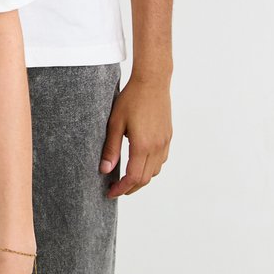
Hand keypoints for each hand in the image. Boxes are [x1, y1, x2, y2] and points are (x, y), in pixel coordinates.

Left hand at [99, 75, 171, 197]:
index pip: (133, 177)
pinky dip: (150, 168)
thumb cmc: (131, 99)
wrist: (152, 82)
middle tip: (115, 189)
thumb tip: (105, 170)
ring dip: (141, 179)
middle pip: (145, 178)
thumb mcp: (115, 123)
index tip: (110, 192)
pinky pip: (161, 160)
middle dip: (130, 188)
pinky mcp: (168, 136)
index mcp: (143, 145)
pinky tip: (140, 163)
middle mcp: (157, 147)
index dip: (121, 188)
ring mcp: (165, 142)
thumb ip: (111, 148)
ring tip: (126, 178)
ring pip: (155, 171)